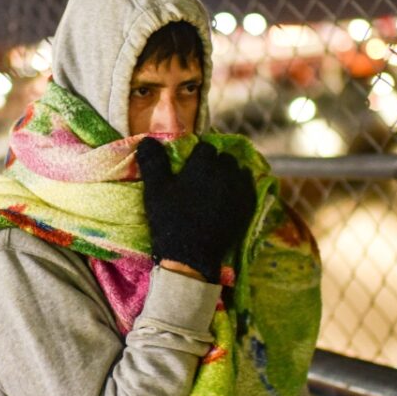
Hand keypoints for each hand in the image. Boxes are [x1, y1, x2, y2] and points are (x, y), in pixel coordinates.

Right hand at [137, 138, 256, 282]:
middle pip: (224, 158)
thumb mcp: (156, 190)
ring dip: (230, 175)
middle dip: (215, 165)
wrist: (191, 256)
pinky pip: (248, 188)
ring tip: (217, 189)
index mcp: (204, 164)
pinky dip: (241, 189)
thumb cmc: (171, 220)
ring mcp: (240, 189)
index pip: (205, 148)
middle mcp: (226, 172)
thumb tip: (148, 139)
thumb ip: (153, 162)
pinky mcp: (248, 206)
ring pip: (239, 171)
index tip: (190, 169)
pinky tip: (230, 198)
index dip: (197, 157)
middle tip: (202, 181)